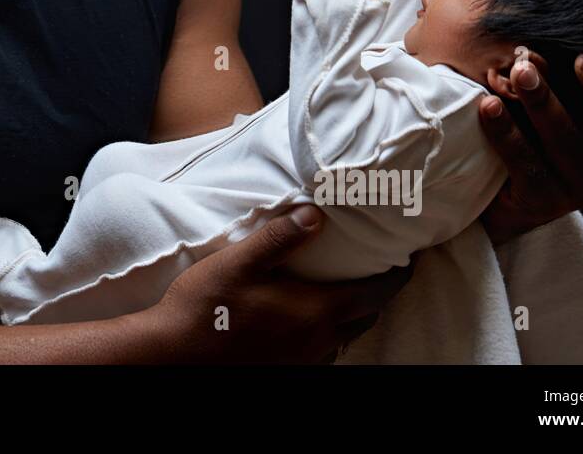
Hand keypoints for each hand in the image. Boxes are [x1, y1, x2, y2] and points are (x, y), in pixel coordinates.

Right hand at [146, 205, 413, 362]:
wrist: (173, 354)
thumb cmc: (205, 306)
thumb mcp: (239, 261)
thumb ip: (279, 237)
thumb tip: (316, 213)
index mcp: (314, 312)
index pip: (374, 295)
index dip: (396, 278)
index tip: (408, 260)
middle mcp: (316, 341)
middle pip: (365, 319)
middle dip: (379, 296)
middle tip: (383, 271)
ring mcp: (300, 360)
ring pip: (345, 338)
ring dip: (355, 316)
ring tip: (351, 293)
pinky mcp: (283, 369)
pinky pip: (323, 351)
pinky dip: (330, 333)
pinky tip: (313, 322)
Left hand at [478, 53, 582, 244]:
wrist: (499, 199)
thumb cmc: (536, 140)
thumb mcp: (558, 111)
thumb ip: (560, 82)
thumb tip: (534, 49)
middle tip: (579, 58)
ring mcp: (580, 188)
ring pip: (565, 141)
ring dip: (542, 101)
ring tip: (520, 71)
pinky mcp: (543, 201)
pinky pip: (525, 161)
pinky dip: (505, 130)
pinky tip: (488, 106)